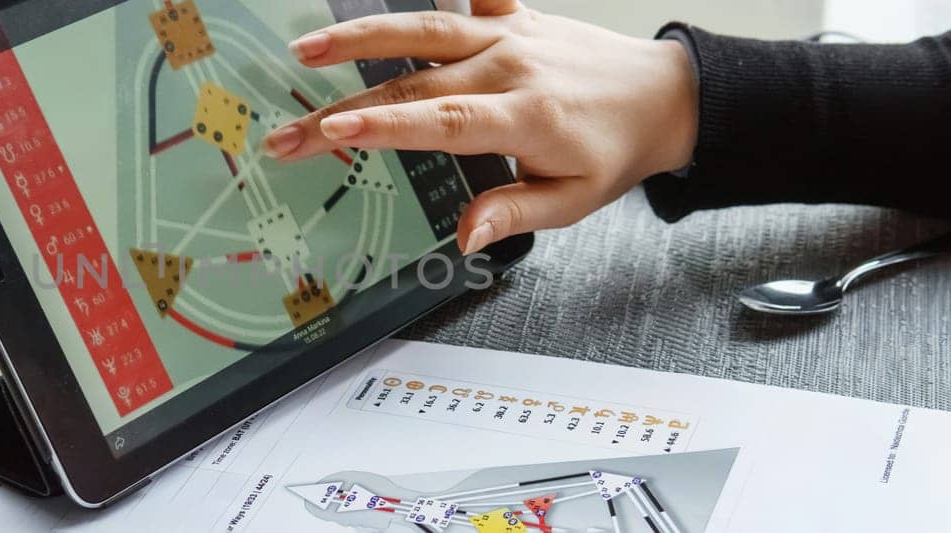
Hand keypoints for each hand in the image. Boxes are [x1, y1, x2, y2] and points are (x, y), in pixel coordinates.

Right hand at [263, 0, 697, 252]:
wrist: (664, 96)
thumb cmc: (614, 152)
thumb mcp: (573, 202)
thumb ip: (513, 212)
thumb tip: (465, 236)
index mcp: (522, 118)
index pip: (440, 122)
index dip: (384, 127)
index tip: (334, 132)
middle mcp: (509, 67)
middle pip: (410, 86)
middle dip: (341, 109)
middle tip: (286, 135)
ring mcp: (508, 35)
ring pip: (424, 30)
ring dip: (361, 36)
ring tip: (308, 46)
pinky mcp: (512, 15)